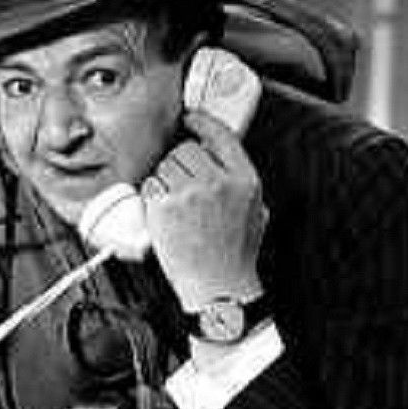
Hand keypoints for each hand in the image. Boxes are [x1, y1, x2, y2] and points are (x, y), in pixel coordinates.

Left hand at [139, 109, 266, 309]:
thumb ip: (239, 180)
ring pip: (165, 165)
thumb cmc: (235, 255)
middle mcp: (218, 181)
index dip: (201, 123)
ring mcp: (189, 192)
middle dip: (181, 164)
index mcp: (245, 179)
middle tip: (185, 189)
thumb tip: (218, 154)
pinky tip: (166, 215)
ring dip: (166, 180)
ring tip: (178, 207)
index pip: (220, 135)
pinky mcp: (164, 205)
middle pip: (186, 149)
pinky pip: (151, 184)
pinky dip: (152, 196)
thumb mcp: (256, 210)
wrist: (218, 288)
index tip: (190, 119)